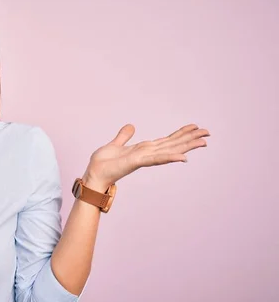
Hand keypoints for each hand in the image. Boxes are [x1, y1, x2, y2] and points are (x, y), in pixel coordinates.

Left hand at [83, 124, 209, 190]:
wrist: (94, 175)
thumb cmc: (103, 163)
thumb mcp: (115, 144)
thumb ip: (124, 136)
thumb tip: (131, 126)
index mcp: (144, 150)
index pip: (166, 140)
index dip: (180, 133)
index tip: (195, 127)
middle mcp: (147, 154)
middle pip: (173, 144)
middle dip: (190, 139)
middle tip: (208, 132)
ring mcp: (144, 158)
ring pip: (169, 150)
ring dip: (186, 146)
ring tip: (203, 141)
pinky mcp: (137, 162)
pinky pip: (156, 159)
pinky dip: (169, 158)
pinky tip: (183, 158)